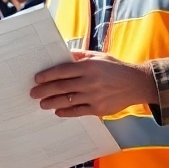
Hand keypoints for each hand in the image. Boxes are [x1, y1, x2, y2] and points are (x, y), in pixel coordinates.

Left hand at [31, 50, 157, 117]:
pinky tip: (58, 111)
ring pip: (67, 101)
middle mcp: (90, 82)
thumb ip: (80, 56)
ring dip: (51, 103)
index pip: (62, 71)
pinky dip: (66, 112)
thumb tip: (62, 55)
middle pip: (61, 87)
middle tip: (33, 93)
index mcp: (89, 67)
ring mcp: (93, 97)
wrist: (136, 84)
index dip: (47, 75)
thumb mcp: (98, 56)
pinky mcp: (98, 109)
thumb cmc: (115, 68)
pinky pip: (77, 112)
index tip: (36, 79)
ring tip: (42, 104)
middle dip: (44, 91)